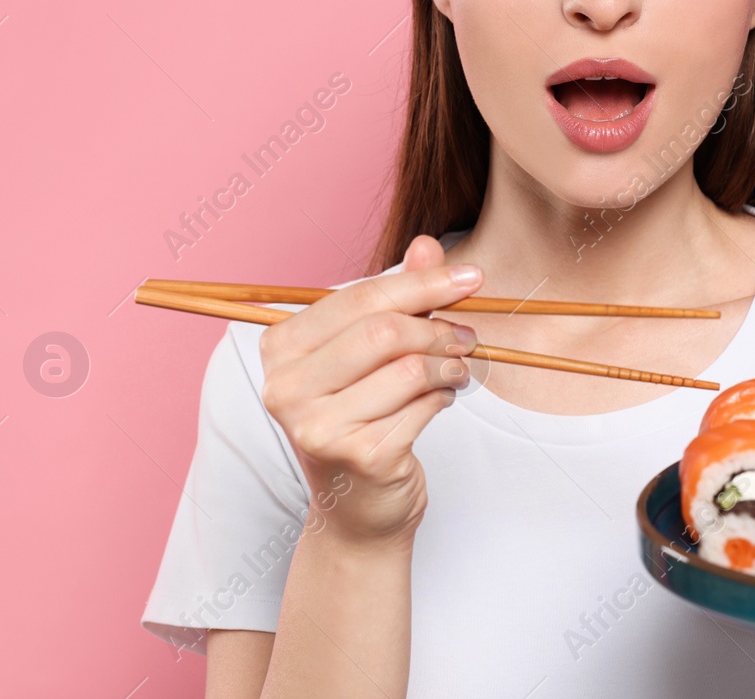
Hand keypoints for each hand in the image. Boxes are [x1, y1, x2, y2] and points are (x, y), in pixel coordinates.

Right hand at [258, 236, 481, 547]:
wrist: (358, 508)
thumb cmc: (363, 417)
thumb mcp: (374, 352)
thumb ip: (398, 296)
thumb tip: (426, 244)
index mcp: (282, 348)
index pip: (361, 298)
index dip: (424, 283)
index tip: (472, 277)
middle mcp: (286, 387)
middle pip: (384, 331)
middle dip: (439, 329)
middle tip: (468, 338)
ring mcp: (317, 426)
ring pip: (410, 369)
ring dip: (449, 366)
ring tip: (456, 372)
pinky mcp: (357, 457)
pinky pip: (423, 407)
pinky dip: (443, 400)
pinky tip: (440, 403)